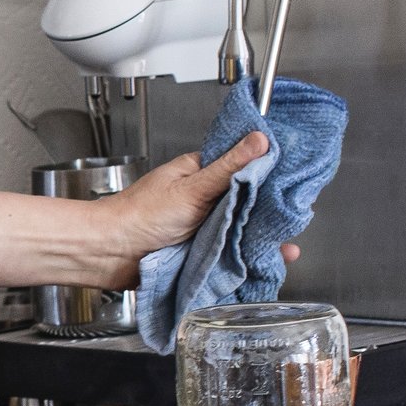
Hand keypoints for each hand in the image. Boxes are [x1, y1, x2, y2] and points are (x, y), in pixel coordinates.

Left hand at [85, 134, 301, 286]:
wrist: (110, 255)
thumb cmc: (140, 216)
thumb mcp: (192, 188)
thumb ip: (229, 167)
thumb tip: (259, 140)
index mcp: (199, 174)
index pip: (243, 169)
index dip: (267, 177)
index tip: (293, 184)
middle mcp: (203, 200)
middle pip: (245, 204)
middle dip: (269, 215)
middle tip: (295, 222)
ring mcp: (201, 228)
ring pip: (239, 232)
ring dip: (261, 241)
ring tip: (286, 250)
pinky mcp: (198, 254)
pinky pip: (227, 255)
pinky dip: (246, 261)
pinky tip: (265, 265)